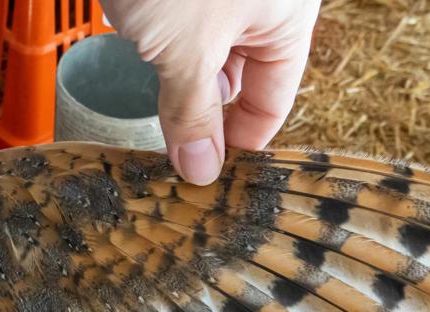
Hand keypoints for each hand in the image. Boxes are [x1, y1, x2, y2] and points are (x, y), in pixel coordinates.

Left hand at [100, 0, 320, 184]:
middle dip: (206, 114)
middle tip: (172, 156)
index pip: (274, 99)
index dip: (242, 142)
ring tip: (154, 114)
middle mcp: (260, 4)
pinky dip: (162, 53)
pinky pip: (180, 29)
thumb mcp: (184, 51)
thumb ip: (192, 113)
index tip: (210, 177)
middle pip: (242, 77)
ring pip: (207, 52)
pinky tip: (142, 64)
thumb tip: (201, 171)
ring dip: (179, 84)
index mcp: (286, 18)